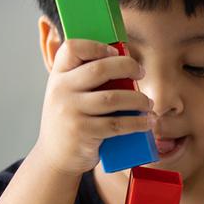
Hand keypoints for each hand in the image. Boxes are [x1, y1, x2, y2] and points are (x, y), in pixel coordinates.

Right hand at [34, 39, 151, 175]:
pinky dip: (137, 122)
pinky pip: (117, 124)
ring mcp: (70, 111)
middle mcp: (61, 90)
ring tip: (148, 103)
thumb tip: (124, 61)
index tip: (116, 53)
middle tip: (141, 73)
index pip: (72, 48)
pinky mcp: (83, 132)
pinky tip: (147, 121)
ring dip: (138, 99)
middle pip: (100, 69)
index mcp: (58, 76)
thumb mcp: (69, 95)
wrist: (55, 157)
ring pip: (113, 98)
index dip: (97, 46)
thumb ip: (85, 79)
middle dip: (128, 67)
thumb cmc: (71, 121)